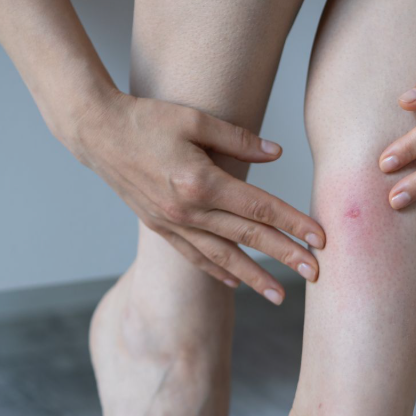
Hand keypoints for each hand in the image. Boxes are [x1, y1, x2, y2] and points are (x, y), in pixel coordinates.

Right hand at [67, 89, 323, 302]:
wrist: (95, 132)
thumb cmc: (146, 118)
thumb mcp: (194, 118)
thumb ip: (238, 139)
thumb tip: (277, 154)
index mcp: (200, 182)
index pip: (259, 208)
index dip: (292, 223)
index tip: (320, 238)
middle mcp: (187, 210)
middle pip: (247, 237)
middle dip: (285, 257)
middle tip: (315, 274)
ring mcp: (172, 223)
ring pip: (222, 257)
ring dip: (254, 277)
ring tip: (279, 296)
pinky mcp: (159, 227)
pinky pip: (193, 256)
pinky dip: (216, 271)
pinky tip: (235, 284)